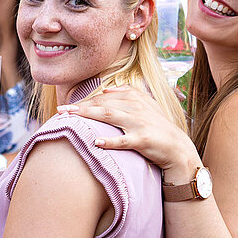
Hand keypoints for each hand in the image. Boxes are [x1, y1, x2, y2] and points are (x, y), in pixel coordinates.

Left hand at [57, 85, 198, 171]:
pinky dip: (110, 141)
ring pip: (109, 116)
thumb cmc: (157, 127)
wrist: (177, 148)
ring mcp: (139, 123)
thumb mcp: (145, 105)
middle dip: (79, 107)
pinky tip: (96, 142)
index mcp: (134, 98)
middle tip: (61, 110)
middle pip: (102, 104)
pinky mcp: (143, 140)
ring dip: (88, 116)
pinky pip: (124, 140)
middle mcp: (135, 107)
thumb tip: (105, 90)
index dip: (83, 101)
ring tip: (70, 118)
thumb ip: (126, 94)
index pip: (103, 98)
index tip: (66, 107)